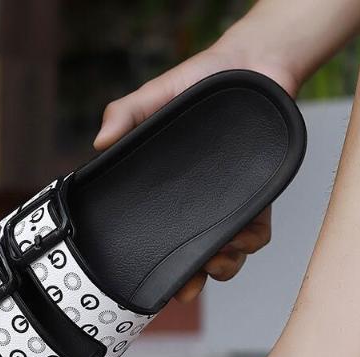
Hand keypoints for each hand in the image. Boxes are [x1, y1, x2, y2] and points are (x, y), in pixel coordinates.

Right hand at [93, 43, 297, 302]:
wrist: (249, 66)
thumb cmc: (197, 83)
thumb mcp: (154, 98)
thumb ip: (126, 114)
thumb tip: (100, 144)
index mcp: (170, 197)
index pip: (161, 241)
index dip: (161, 270)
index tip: (157, 287)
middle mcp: (198, 208)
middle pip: (195, 260)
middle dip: (193, 282)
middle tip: (189, 285)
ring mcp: (229, 207)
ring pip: (228, 257)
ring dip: (224, 267)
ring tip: (217, 259)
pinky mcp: (260, 198)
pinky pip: (258, 234)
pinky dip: (252, 242)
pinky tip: (244, 234)